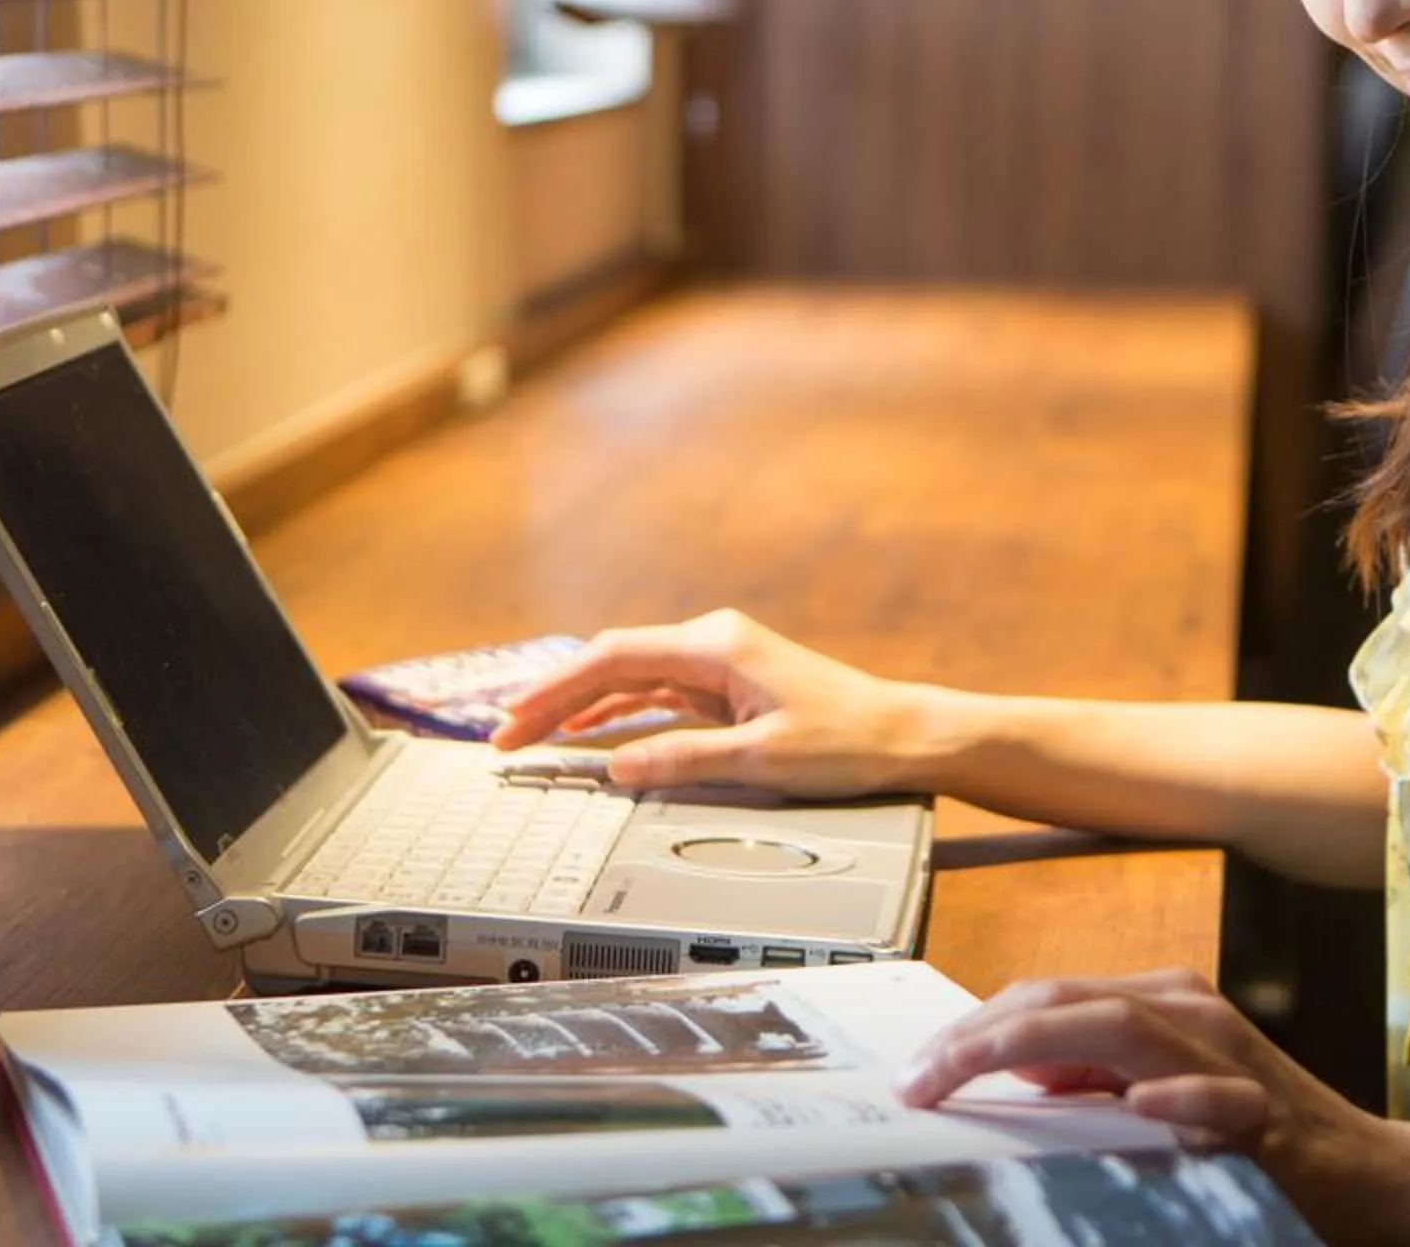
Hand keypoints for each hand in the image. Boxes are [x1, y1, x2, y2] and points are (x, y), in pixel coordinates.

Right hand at [489, 609, 943, 795]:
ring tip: (530, 736)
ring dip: (580, 706)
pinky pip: (657, 695)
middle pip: (613, 663)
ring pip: (631, 680)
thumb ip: (683, 760)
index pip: (614, 657)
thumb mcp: (761, 760)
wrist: (905, 736)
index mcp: (716, 645)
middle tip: (503, 734)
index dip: (555, 690)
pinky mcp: (729, 688)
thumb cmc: (849, 741)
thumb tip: (616, 766)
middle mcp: (713, 643)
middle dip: (554, 697)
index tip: (514, 718)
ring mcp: (720, 665)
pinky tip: (589, 733)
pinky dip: (618, 713)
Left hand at [895, 969, 1409, 1245]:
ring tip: (968, 1073)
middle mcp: (1187, 1011)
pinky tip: (1137, 1106)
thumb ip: (1093, 1083)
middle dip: (977, 1037)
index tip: (914, 1075)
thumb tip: (1011, 1075)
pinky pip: (1215, 1097)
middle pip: (1062, 999)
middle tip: (916, 1081)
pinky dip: (1174, 1096)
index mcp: (1156, 1006)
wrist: (1378, 1179)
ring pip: (1120, 1023)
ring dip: (1035, 1044)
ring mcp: (1229, 1055)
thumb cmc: (1260, 1144)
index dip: (971, 1032)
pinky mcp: (1269, 1112)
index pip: (1042, 999)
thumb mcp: (1156, 1103)